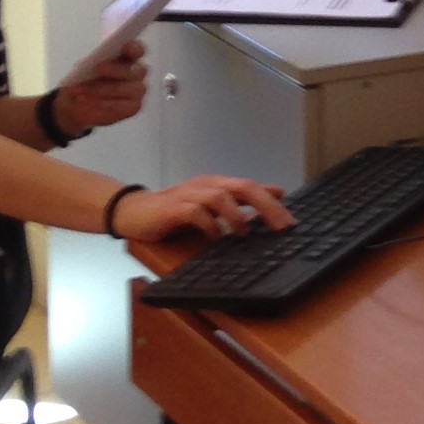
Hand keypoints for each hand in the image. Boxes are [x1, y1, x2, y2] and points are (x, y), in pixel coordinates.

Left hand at [57, 45, 146, 135]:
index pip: (137, 50)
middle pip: (134, 70)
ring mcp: (138, 90)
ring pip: (124, 89)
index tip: (125, 47)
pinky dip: (101, 103)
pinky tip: (86, 102)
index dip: (134, 48)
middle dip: (116, 69)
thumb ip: (92, 62)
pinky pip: (119, 106)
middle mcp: (137, 72)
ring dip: (101, 89)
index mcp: (128, 56)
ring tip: (80, 91)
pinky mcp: (133, 107)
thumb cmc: (85, 79)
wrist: (77, 103)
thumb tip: (94, 61)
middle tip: (98, 68)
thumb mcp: (83, 67)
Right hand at [114, 176, 292, 244]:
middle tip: (282, 226)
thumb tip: (268, 205)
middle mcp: (206, 185)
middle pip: (243, 187)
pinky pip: (195, 212)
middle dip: (266, 206)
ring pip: (221, 196)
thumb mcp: (208, 210)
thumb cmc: (172, 213)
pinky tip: (215, 238)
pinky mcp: (173, 208)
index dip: (273, 199)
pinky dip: (209, 225)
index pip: (251, 186)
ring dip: (237, 215)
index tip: (292, 217)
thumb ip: (236, 207)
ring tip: (246, 233)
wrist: (132, 212)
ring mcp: (189, 194)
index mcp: (217, 185)